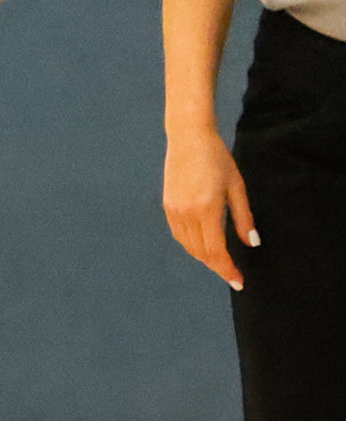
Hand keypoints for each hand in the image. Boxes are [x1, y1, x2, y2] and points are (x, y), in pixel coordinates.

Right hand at [166, 125, 258, 290]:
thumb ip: (244, 217)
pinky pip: (179, 234)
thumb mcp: (237, 187)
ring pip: (188, 246)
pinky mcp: (167, 206)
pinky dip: (191, 245)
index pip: (216, 250)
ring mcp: (174, 210)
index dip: (227, 269)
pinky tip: (203, 245)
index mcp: (207, 209)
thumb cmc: (218, 159)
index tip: (238, 281)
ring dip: (204, 257)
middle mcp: (187, 213)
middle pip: (201, 252)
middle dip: (217, 266)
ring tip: (220, 262)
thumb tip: (252, 243)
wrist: (188, 138)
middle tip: (233, 275)